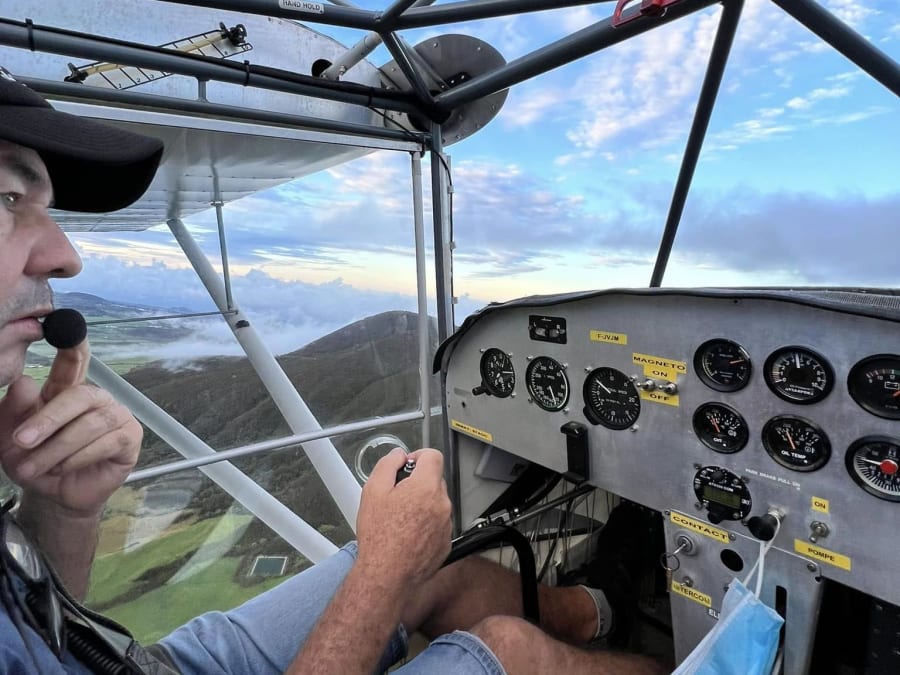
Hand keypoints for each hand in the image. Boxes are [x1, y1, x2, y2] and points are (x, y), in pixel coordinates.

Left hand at [0, 339, 141, 516]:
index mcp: (68, 389)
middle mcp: (96, 398)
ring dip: (56, 449)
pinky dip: (78, 458)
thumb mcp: (10, 436)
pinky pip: (106, 443)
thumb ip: (15, 409)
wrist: (54, 497)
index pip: (74, 360)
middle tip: (21, 440)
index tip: (69, 325)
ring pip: (89, 425)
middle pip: (78, 395)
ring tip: (32, 468)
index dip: (74, 343)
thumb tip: (23, 382)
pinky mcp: (129, 438)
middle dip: (48, 419)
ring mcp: (117, 416)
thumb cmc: (34, 459)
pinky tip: (63, 468)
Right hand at [356, 448, 451, 587]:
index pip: (433, 456)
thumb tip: (398, 455)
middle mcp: (442, 504)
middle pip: (434, 480)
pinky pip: (438, 523)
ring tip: (400, 519)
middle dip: (418, 482)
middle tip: (396, 496)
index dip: (418, 456)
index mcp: (425, 487)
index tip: (408, 465)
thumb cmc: (379, 537)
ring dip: (422, 504)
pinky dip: (427, 524)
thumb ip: (387, 465)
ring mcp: (446, 524)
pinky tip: (408, 534)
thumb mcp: (373, 492)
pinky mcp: (446, 542)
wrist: (387, 574)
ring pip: (437, 503)